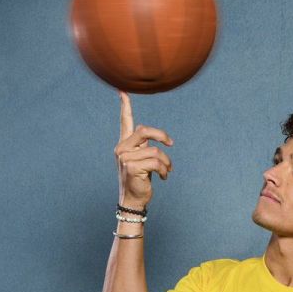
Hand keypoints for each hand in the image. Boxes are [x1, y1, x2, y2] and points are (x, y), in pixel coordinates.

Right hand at [114, 90, 173, 206]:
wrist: (133, 200)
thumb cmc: (139, 180)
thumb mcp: (141, 161)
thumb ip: (144, 148)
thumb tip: (156, 140)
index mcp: (124, 145)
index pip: (125, 122)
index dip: (125, 106)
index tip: (122, 91)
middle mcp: (121, 149)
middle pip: (144, 131)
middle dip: (161, 135)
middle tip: (170, 143)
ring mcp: (125, 158)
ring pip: (155, 151)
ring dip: (166, 162)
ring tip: (167, 171)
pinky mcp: (132, 167)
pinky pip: (156, 162)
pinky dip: (164, 170)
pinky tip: (163, 178)